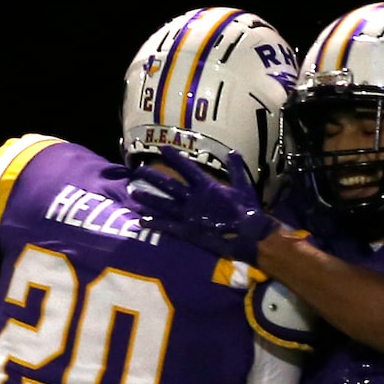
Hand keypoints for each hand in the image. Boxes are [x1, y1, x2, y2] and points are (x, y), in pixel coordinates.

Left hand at [126, 150, 276, 261]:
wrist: (250, 235)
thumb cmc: (248, 211)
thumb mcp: (244, 187)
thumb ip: (236, 169)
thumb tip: (232, 153)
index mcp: (207, 186)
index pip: (187, 168)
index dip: (174, 157)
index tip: (162, 148)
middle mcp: (194, 198)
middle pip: (169, 185)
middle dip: (152, 177)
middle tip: (137, 170)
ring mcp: (189, 215)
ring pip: (163, 204)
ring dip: (148, 198)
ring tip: (133, 192)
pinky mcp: (188, 231)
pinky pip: (168, 226)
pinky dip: (155, 223)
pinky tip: (142, 219)